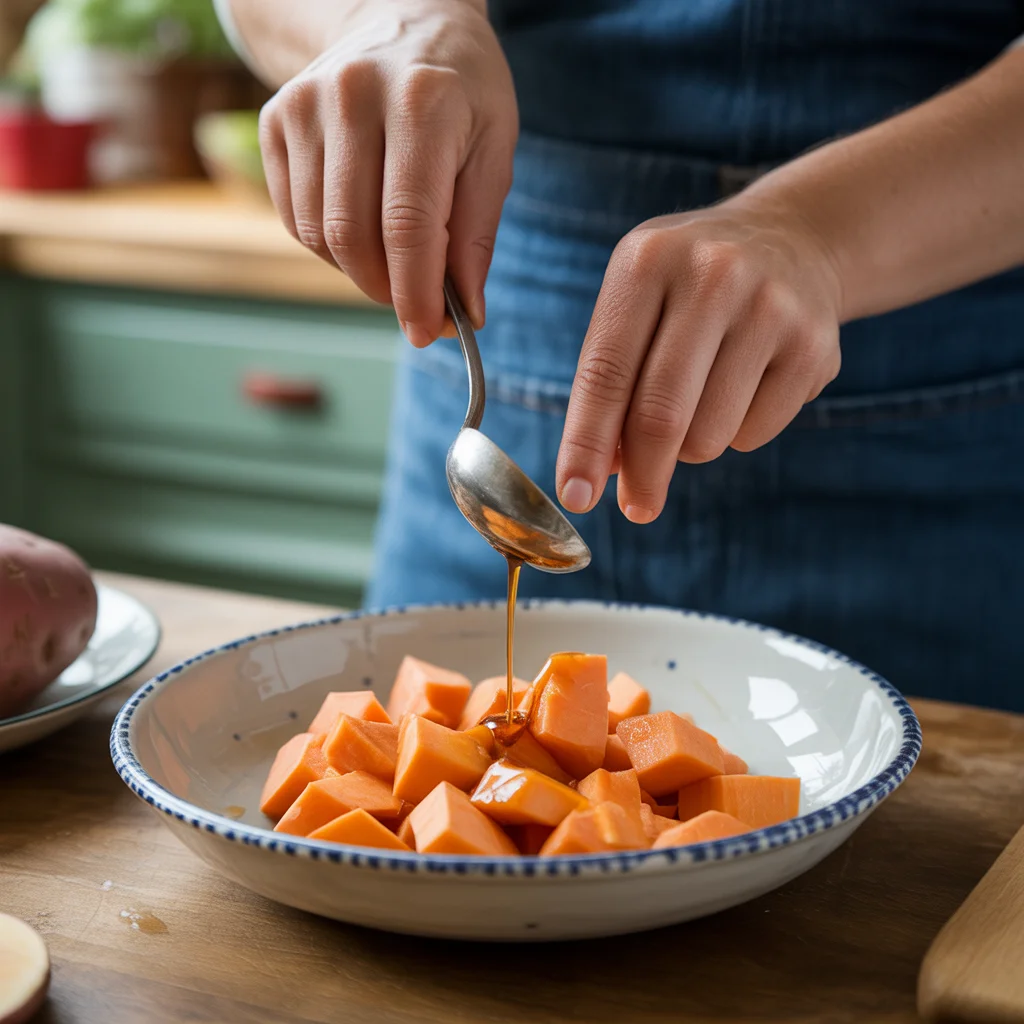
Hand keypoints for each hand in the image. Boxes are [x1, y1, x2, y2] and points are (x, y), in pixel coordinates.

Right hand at [258, 0, 517, 343]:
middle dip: (388, 290)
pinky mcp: (275, 121)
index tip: (429, 333)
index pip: (409, 225)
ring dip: (360, 272)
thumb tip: (466, 311)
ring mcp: (302, 106)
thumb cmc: (461, 89)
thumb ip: (478, 233)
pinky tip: (364, 230)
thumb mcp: (494, 149)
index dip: (417, 293)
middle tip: (419, 306)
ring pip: (321, 235)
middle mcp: (351, 97)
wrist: (401, 12)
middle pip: (355, 237)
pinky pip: (297, 218)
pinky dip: (332, 247)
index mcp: (420, 102)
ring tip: (396, 260)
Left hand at [556, 196, 843, 522]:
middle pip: (661, 416)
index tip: (576, 496)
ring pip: (708, 436)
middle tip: (638, 506)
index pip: (605, 373)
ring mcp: (771, 310)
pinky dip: (736, 433)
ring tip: (700, 400)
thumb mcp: (637, 303)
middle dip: (642, 475)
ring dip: (691, 446)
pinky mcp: (815, 348)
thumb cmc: (689, 287)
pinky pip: (753, 435)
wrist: (794, 240)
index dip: (585, 444)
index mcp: (648, 260)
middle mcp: (713, 276)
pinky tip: (745, 387)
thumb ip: (610, 380)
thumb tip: (600, 473)